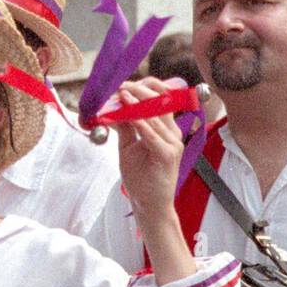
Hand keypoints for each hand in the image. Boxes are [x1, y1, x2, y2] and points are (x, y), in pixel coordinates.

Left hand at [114, 77, 183, 219]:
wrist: (149, 204)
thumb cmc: (141, 176)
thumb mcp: (129, 146)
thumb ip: (125, 127)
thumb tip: (113, 108)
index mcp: (167, 128)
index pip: (163, 99)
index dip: (146, 87)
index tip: (125, 83)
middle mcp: (173, 133)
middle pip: (160, 103)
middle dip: (139, 91)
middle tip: (120, 86)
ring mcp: (173, 144)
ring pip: (155, 117)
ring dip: (136, 104)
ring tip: (120, 95)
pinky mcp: (168, 156)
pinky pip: (153, 135)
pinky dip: (140, 124)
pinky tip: (128, 115)